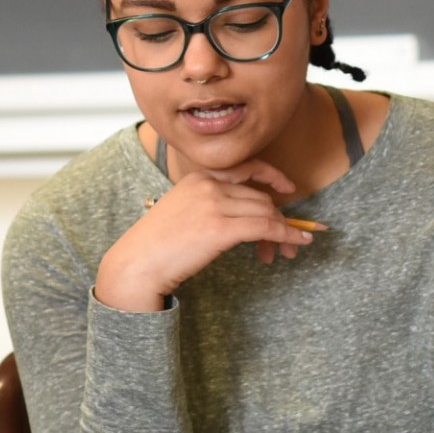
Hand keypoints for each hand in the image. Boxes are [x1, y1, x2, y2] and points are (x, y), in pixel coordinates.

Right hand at [93, 158, 317, 311]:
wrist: (137, 263)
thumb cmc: (157, 246)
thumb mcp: (181, 211)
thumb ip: (210, 205)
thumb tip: (247, 218)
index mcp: (198, 177)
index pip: (246, 170)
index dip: (272, 176)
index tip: (288, 188)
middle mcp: (208, 185)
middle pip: (260, 197)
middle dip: (279, 218)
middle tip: (289, 241)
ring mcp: (214, 204)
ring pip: (266, 212)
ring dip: (284, 231)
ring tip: (289, 250)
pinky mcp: (221, 227)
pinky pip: (265, 227)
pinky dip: (286, 234)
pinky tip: (296, 243)